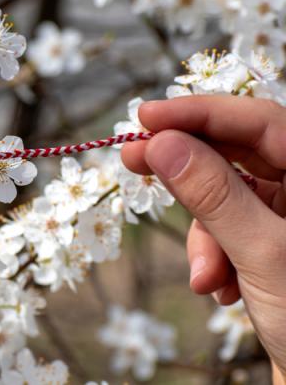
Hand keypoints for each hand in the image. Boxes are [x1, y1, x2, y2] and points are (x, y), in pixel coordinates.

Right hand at [121, 95, 285, 375]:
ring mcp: (285, 219)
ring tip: (206, 279)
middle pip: (235, 156)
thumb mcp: (263, 255)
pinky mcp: (267, 244)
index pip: (258, 122)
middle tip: (132, 159)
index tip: (145, 116)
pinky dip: (212, 259)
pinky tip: (221, 291)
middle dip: (186, 170)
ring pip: (222, 201)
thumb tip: (162, 144)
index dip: (200, 113)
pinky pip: (224, 233)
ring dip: (203, 238)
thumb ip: (213, 195)